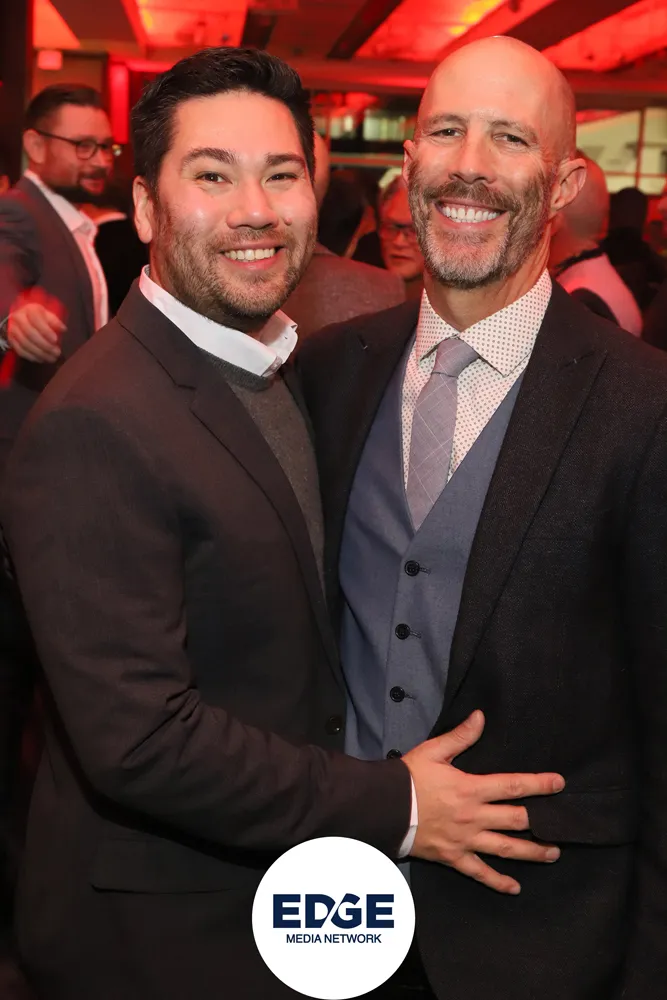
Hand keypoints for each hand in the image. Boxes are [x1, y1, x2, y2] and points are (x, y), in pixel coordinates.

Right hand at [8, 288, 64, 362]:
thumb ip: (55, 321)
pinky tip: (41, 359)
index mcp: (29, 310)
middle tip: (57, 353)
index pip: (36, 320)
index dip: (46, 331)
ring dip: (40, 353)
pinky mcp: (11, 340)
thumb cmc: (40, 317)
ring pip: (25, 344)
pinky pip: (20, 350)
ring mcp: (13, 329)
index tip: (56, 340)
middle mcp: (18, 318)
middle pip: (30, 334)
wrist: (23, 318)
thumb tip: (63, 329)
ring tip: (52, 358)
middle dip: (45, 345)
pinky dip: (31, 357)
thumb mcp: (48, 315)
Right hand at [403, 710, 564, 894]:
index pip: (513, 786)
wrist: (383, 807)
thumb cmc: (408, 777)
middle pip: (516, 820)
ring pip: (505, 848)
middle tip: (564, 824)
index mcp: (471, 789)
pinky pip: (479, 873)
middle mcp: (474, 817)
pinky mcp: (453, 857)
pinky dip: (498, 882)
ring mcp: (465, 840)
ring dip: (532, 852)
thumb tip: (481, 717)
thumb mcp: (433, 751)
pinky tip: (515, 888)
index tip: (559, 783)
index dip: (539, 784)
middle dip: (543, 822)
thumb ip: (460, 736)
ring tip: (553, 854)